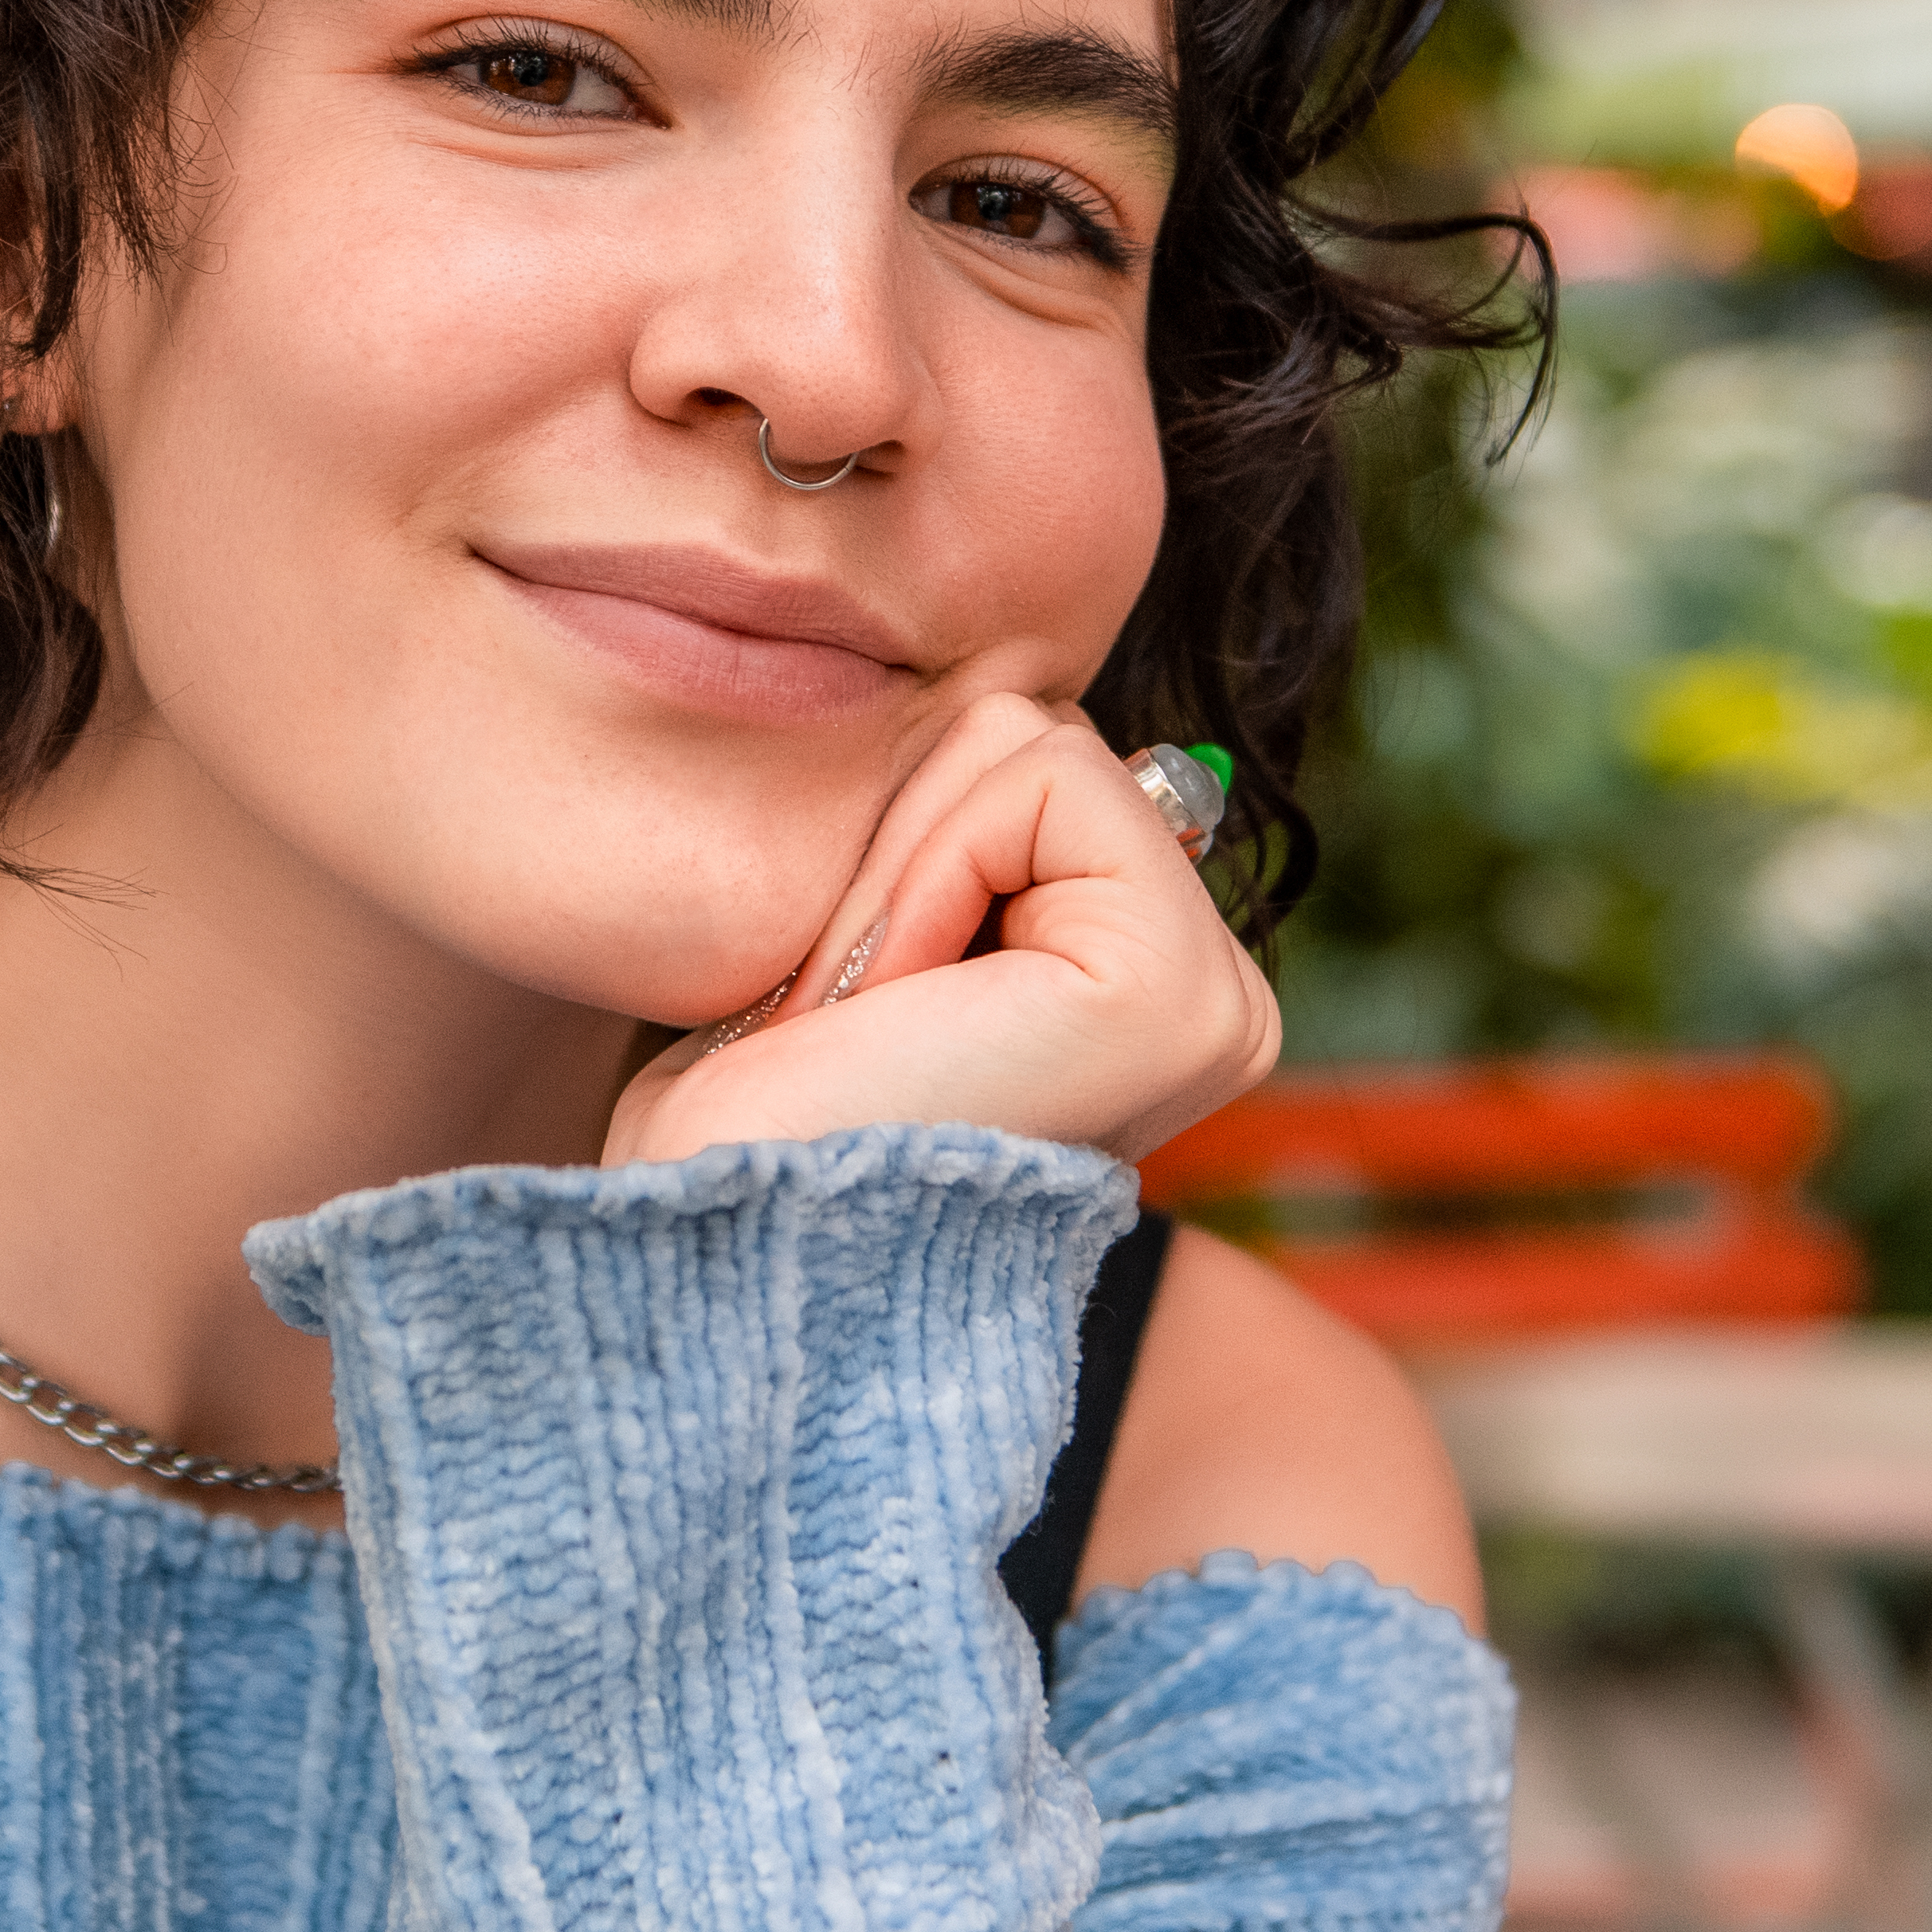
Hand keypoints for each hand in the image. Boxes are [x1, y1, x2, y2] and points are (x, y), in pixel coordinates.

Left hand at [599, 694, 1279, 1170]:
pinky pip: (1036, 774)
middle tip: (851, 1008)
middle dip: (899, 836)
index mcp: (1148, 990)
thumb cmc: (749, 1118)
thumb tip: (1002, 681)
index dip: (894, 837)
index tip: (848, 997)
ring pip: (1025, 734)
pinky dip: (924, 867)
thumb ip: (952, 824)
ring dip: (897, 862)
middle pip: (1030, 729)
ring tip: (872, 1016)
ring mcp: (1217, 1001)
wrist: (714, 1250)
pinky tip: (899, 1002)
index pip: (1022, 760)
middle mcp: (1216, 999)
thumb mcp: (864, 936)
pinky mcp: (1179, 992)